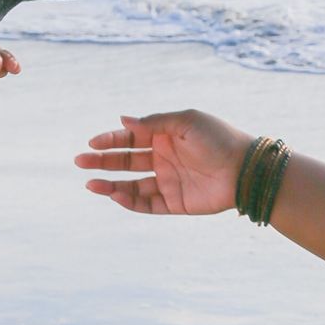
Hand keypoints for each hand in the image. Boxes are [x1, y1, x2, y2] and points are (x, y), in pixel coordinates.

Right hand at [74, 110, 253, 215]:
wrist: (245, 169)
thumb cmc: (218, 138)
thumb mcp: (186, 121)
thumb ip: (154, 123)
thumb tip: (124, 120)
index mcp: (165, 136)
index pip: (131, 138)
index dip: (111, 140)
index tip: (92, 143)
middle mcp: (163, 158)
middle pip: (126, 161)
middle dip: (102, 161)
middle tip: (80, 161)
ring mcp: (168, 181)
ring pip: (132, 185)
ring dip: (111, 185)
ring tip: (91, 184)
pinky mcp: (175, 202)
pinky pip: (147, 203)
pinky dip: (130, 201)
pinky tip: (116, 195)